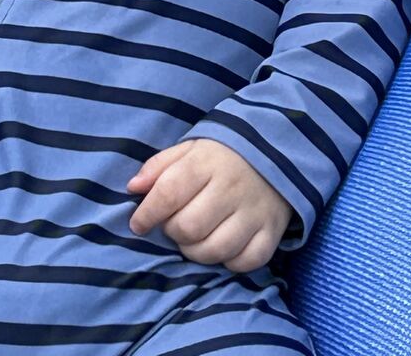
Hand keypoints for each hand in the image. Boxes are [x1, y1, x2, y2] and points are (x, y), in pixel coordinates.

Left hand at [126, 138, 293, 272]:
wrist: (277, 150)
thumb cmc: (223, 154)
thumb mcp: (190, 149)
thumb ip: (159, 166)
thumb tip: (133, 188)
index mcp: (207, 162)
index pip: (169, 192)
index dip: (147, 214)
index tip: (138, 224)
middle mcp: (232, 187)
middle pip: (189, 227)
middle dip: (173, 233)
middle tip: (174, 226)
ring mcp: (254, 211)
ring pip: (215, 250)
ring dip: (196, 252)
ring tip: (195, 239)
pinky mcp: (272, 231)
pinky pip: (245, 262)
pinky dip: (229, 262)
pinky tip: (223, 247)